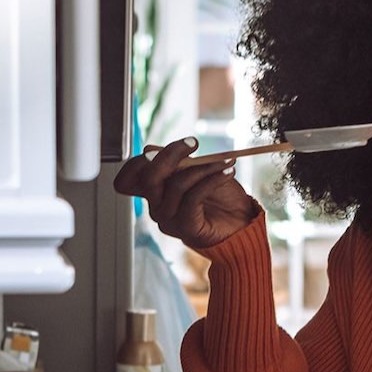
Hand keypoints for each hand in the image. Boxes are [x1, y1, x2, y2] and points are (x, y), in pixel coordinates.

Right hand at [112, 137, 261, 249]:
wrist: (241, 224)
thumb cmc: (220, 198)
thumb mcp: (197, 171)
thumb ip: (175, 162)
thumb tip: (150, 150)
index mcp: (155, 192)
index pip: (130, 177)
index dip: (146, 158)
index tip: (182, 143)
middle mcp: (157, 207)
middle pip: (149, 178)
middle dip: (171, 154)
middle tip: (193, 143)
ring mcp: (169, 219)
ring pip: (176, 185)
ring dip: (203, 167)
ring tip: (225, 162)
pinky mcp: (186, 228)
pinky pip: (193, 198)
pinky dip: (212, 180)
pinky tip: (227, 173)